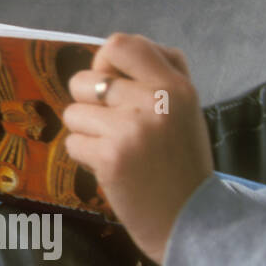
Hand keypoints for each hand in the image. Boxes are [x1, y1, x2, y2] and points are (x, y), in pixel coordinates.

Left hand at [63, 33, 213, 263]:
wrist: (193, 221)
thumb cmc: (183, 163)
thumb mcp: (185, 110)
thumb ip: (156, 77)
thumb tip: (109, 52)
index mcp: (176, 86)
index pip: (120, 44)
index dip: (104, 61)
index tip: (113, 84)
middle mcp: (155, 101)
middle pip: (84, 79)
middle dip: (87, 103)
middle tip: (111, 125)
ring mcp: (131, 129)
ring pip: (73, 113)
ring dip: (86, 133)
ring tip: (115, 149)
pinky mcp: (111, 157)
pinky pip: (73, 143)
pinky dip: (85, 157)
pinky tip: (112, 169)